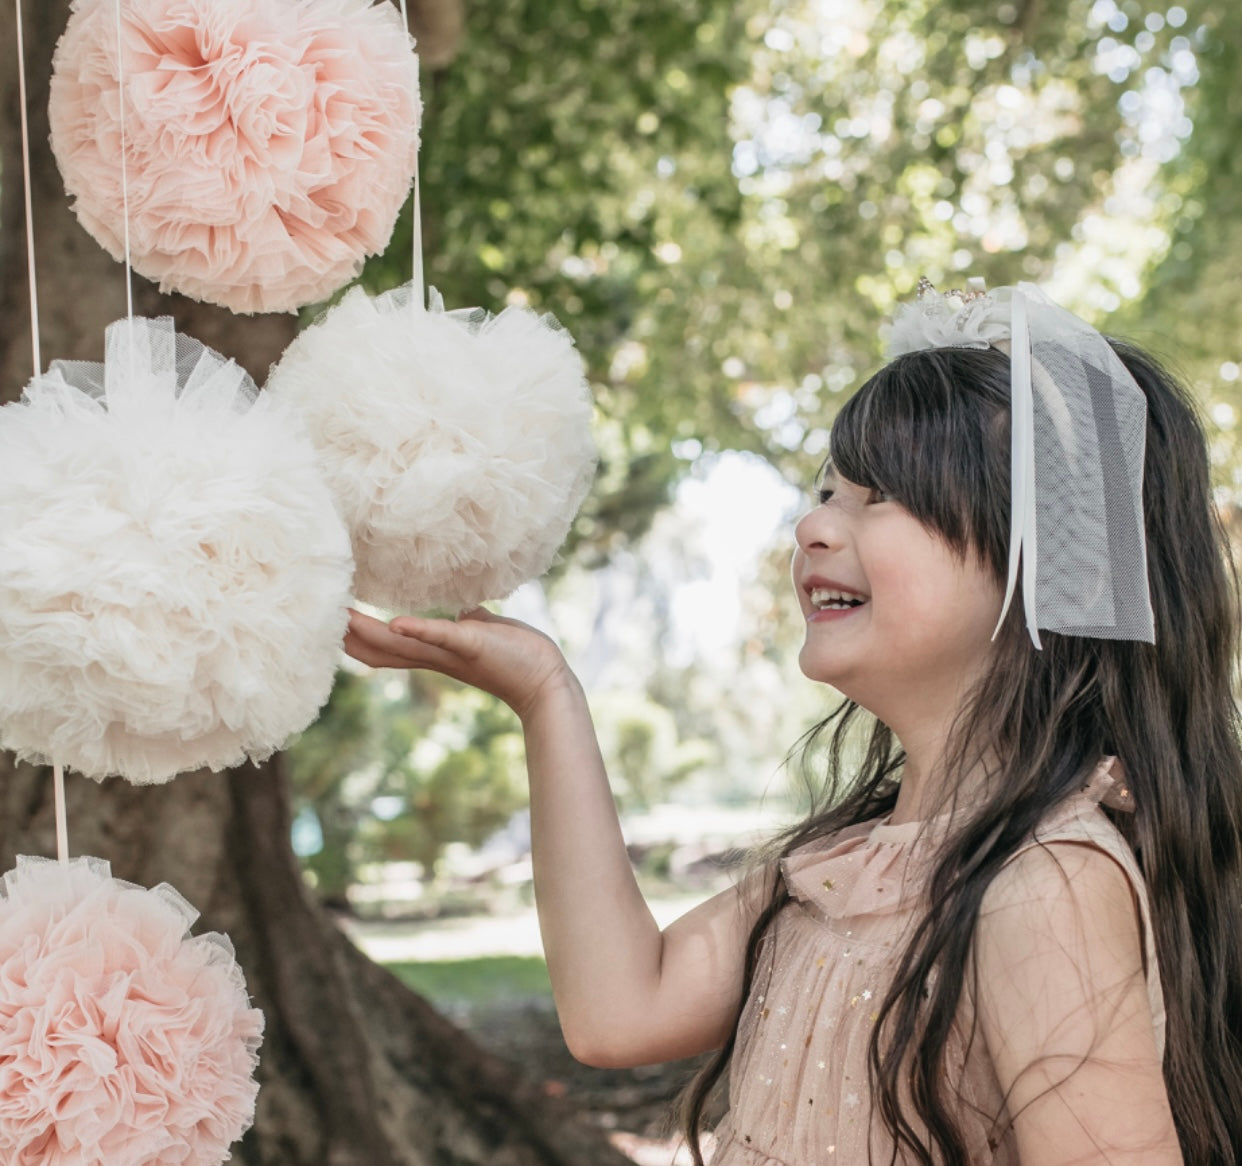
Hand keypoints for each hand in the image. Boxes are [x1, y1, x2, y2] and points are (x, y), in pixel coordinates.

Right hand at [344, 607, 576, 721]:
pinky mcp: (473, 646)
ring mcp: (453, 653)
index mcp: (436, 652)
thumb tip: (465, 610)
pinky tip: (395, 622)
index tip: (332, 620)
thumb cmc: (518, 655)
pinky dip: (420, 629)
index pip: (388, 647)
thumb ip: (468, 622)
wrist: (546, 680)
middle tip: (315, 620)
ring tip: (341, 619)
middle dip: (350, 636)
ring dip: (371, 632)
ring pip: (403, 645)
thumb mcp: (484, 632)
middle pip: (383, 650)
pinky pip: (442, 636)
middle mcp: (437, 657)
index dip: (359, 637)